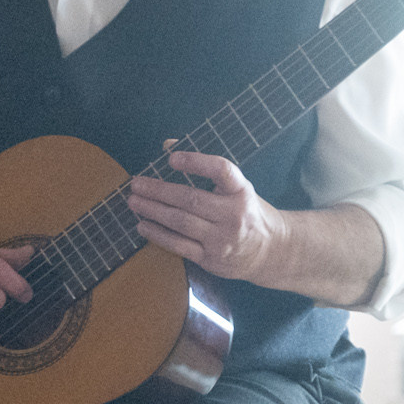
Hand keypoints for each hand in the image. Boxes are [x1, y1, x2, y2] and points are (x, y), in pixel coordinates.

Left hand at [127, 147, 289, 281]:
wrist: (271, 250)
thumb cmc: (245, 212)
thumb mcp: (236, 188)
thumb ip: (205, 169)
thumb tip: (167, 145)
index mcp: (241, 191)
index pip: (222, 171)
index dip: (197, 162)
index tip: (171, 157)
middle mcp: (234, 215)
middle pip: (191, 199)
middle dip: (159, 191)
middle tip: (136, 183)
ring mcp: (223, 239)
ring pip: (181, 222)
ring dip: (153, 211)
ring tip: (133, 201)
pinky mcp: (211, 258)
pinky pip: (179, 245)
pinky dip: (158, 234)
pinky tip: (142, 225)